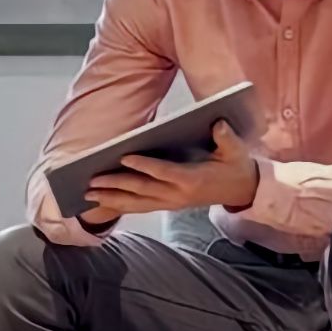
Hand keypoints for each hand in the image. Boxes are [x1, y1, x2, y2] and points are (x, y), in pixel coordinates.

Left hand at [81, 120, 259, 219]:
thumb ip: (226, 138)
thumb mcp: (236, 150)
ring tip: (89, 193)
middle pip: (142, 190)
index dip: (143, 165)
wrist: (242, 191)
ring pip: (137, 202)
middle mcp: (178, 194)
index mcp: (192, 179)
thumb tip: (218, 124)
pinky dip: (121, 205)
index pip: (163, 172)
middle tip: (92, 180)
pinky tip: (102, 202)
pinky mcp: (168, 205)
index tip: (123, 157)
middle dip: (116, 185)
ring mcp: (171, 203)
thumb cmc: (235, 166)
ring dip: (112, 198)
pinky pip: (141, 206)